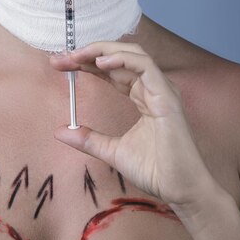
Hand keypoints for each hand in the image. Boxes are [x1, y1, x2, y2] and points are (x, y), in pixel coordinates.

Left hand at [50, 42, 216, 210]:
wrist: (178, 190)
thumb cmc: (155, 170)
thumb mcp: (111, 151)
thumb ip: (88, 139)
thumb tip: (60, 131)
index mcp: (142, 95)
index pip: (112, 69)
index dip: (86, 63)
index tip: (61, 64)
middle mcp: (152, 87)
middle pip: (119, 56)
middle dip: (89, 53)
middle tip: (61, 58)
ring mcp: (161, 89)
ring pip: (133, 53)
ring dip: (103, 50)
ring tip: (77, 55)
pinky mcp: (167, 95)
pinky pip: (145, 66)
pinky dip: (123, 59)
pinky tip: (101, 63)